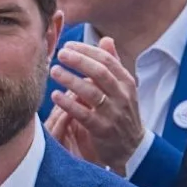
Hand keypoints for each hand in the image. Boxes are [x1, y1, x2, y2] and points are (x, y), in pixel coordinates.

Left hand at [48, 39, 145, 172]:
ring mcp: (113, 113)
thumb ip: (113, 64)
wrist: (132, 147)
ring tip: (54, 71)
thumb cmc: (122, 112)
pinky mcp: (103, 130)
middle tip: (60, 54)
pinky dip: (68, 104)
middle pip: (100, 73)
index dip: (87, 50)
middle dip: (79, 61)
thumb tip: (105, 39)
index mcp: (126, 82)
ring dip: (70, 80)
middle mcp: (122, 96)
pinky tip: (55, 95)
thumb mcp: (123, 87)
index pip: (107, 60)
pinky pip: (83, 114)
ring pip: (91, 92)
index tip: (68, 45)